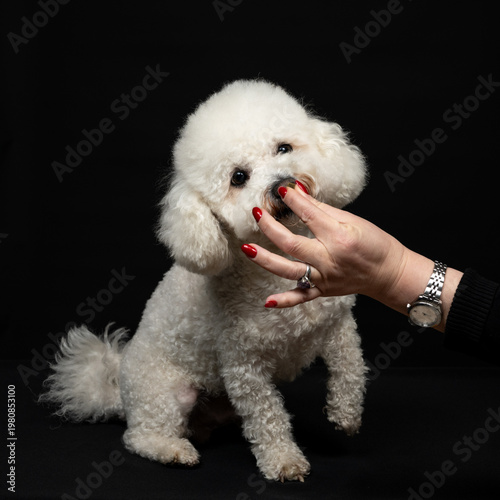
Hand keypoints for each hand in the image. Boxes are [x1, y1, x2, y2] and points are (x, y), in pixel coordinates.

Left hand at [242, 185, 410, 308]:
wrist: (389, 273)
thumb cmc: (375, 244)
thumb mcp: (352, 221)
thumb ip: (321, 209)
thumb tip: (298, 192)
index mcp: (338, 237)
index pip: (309, 215)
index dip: (293, 200)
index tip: (281, 190)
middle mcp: (329, 259)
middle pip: (292, 244)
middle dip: (270, 228)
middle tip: (257, 213)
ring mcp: (324, 278)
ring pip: (289, 270)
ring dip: (266, 260)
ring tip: (247, 249)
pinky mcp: (323, 290)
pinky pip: (301, 297)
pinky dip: (284, 300)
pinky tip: (267, 301)